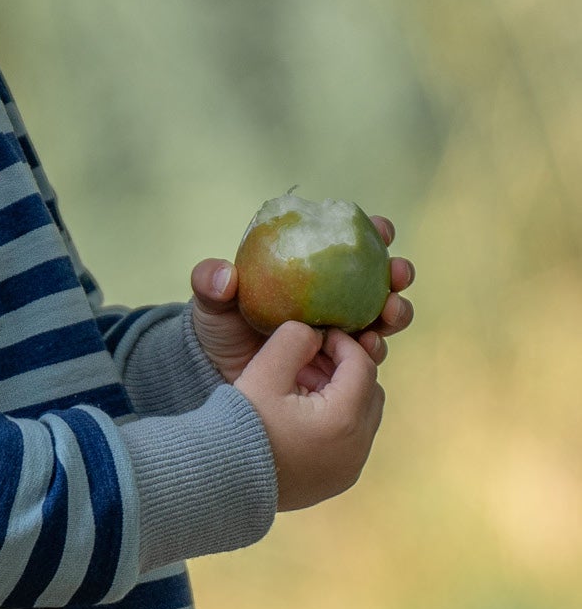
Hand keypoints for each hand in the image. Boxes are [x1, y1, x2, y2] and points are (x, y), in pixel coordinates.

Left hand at [189, 213, 415, 392]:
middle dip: (397, 273)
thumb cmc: (220, 328)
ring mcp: (342, 330)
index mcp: (311, 268)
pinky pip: (368, 357)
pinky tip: (370, 348)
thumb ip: (211, 283)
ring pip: (383, 318)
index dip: (374, 232)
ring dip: (395, 312)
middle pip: (379, 279)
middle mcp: (334, 297)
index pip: (349, 242)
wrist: (222, 377)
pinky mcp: (343, 364)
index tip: (380, 231)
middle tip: (395, 275)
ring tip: (388, 313)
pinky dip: (375, 351)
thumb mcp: (211, 303)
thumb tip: (225, 276)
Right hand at [234, 321, 385, 511]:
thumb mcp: (264, 371)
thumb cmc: (240, 425)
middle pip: (370, 391)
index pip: (363, 365)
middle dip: (346, 368)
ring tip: (303, 385)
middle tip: (312, 359)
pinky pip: (350, 441)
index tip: (318, 334)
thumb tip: (315, 333)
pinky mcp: (336, 482)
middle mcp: (356, 449)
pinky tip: (301, 413)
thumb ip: (294, 339)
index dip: (343, 342)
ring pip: (363, 417)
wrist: (220, 479)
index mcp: (344, 420)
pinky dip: (336, 421)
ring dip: (342, 395)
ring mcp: (348, 469)